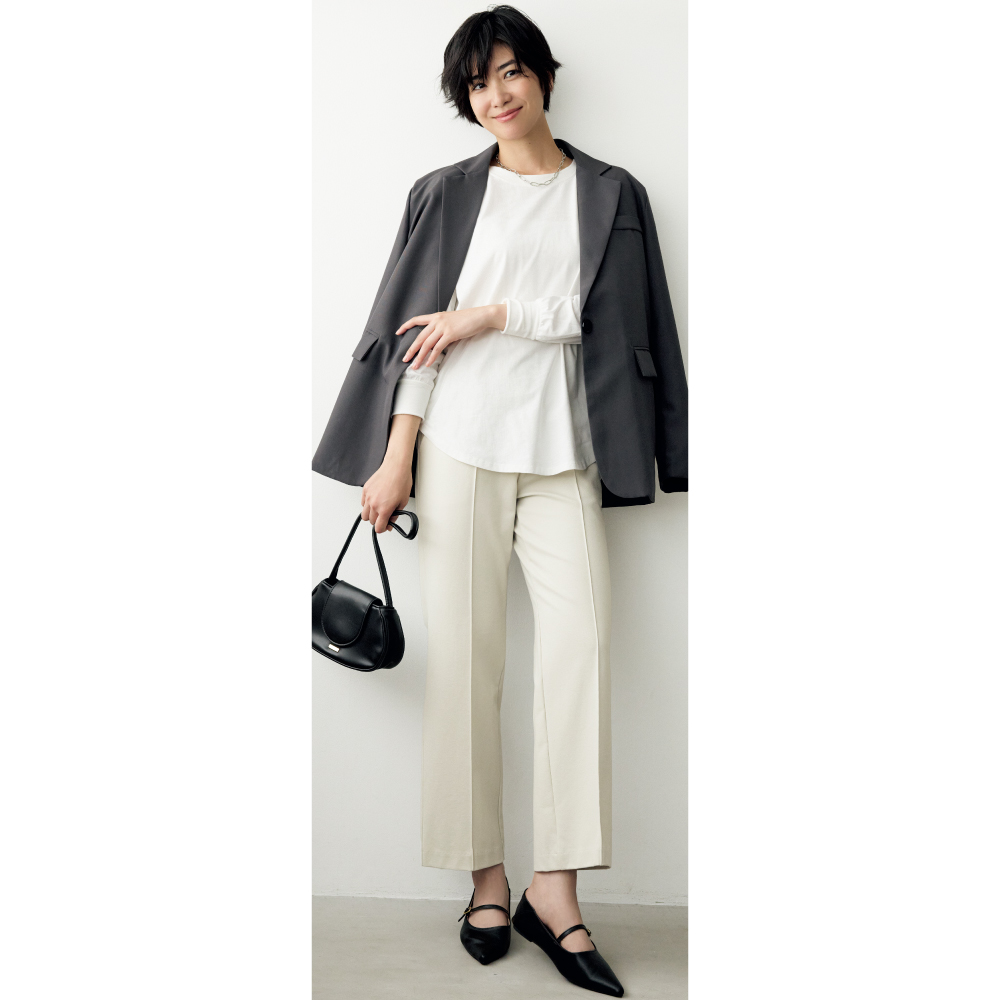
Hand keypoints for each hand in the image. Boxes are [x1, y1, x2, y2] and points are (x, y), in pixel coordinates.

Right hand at [361, 413, 419, 532]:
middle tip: (385, 517)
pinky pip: (362, 503)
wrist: (396, 467)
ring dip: (371, 515)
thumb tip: (391, 523)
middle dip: (378, 521)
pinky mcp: (365, 490)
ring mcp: (368, 497)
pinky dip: (367, 505)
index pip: (378, 527)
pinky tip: (376, 501)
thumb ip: (395, 515)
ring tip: (379, 509)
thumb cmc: (401, 481)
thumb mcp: (402, 502)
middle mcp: (374, 504)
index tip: (386, 526)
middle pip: (371, 522)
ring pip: (364, 514)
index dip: (383, 529)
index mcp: (384, 509)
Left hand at [395, 304, 506, 368]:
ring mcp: (443, 327)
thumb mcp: (451, 321)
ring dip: (420, 357)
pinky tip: (428, 364)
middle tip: (405, 359)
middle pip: (419, 337)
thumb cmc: (468, 320)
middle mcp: (437, 321)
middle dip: (411, 350)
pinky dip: (432, 357)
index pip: (416, 319)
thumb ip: (442, 329)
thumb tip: (437, 342)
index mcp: (436, 316)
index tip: (398, 332)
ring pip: (426, 344)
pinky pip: (437, 348)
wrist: (480, 316)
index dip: (406, 326)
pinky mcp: (450, 334)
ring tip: (415, 366)